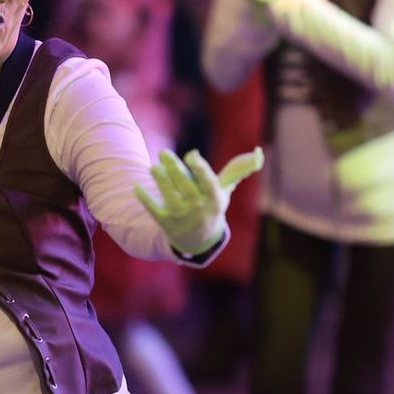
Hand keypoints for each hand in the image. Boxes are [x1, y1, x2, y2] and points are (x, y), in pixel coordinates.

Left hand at [134, 147, 264, 255]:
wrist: (198, 241)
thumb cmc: (212, 207)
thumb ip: (237, 170)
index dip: (200, 170)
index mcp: (214, 200)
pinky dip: (145, 199)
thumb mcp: (225, 191)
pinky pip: (153, 209)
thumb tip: (257, 153)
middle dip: (174, 169)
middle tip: (164, 153)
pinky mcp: (165, 222)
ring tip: (153, 168)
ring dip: (160, 181)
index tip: (192, 155)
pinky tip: (136, 188)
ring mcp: (181, 217)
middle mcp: (198, 209)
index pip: (208, 184)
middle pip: (185, 186)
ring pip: (169, 196)